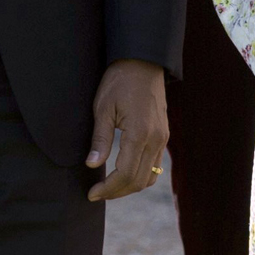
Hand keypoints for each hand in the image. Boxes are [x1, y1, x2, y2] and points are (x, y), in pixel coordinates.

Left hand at [85, 59, 167, 200]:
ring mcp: (162, 138)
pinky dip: (141, 175)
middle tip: (97, 193)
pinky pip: (156, 165)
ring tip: (109, 186)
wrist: (142, 61)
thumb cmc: (119, 81)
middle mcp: (156, 140)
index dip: (108, 189)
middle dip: (117, 192)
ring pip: (150, 177)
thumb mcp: (103, 108)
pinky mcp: (163, 134)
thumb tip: (92, 165)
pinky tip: (125, 173)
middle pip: (139, 181)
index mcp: (140, 133)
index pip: (126, 175)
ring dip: (130, 186)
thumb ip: (100, 139)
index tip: (91, 193)